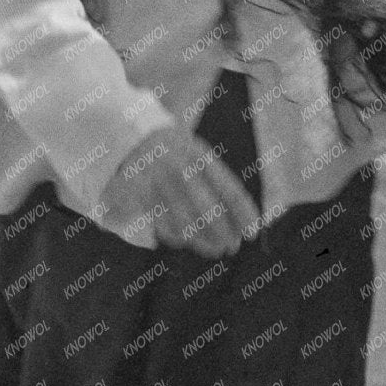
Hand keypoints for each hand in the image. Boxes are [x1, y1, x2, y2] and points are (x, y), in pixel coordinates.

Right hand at [102, 124, 262, 256]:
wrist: (133, 137)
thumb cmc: (177, 153)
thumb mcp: (199, 156)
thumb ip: (219, 183)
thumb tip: (245, 222)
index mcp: (200, 156)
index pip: (230, 190)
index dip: (244, 214)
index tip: (252, 233)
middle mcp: (179, 168)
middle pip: (209, 211)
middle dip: (223, 234)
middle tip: (231, 247)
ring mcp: (158, 182)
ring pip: (186, 224)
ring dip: (203, 241)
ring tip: (214, 249)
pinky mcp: (139, 197)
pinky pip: (163, 225)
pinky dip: (178, 237)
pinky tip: (187, 240)